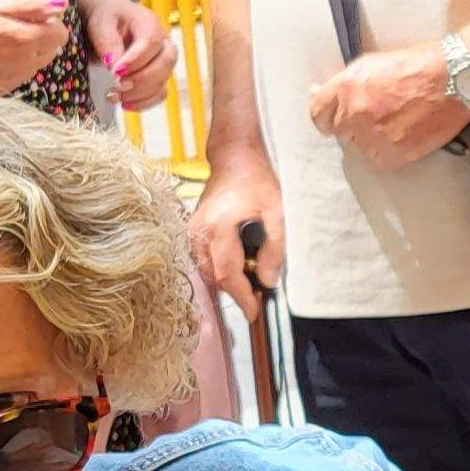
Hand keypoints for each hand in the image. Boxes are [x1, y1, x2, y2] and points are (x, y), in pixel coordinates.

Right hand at [0, 0, 72, 90]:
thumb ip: (29, 4)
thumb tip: (61, 4)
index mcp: (24, 40)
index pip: (60, 32)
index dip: (45, 20)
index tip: (22, 15)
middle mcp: (24, 65)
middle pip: (51, 49)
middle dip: (37, 35)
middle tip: (5, 25)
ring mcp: (12, 81)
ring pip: (36, 63)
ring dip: (25, 51)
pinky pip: (19, 75)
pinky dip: (11, 64)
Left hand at [82, 0, 178, 111]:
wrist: (107, 17)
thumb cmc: (104, 16)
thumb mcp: (100, 22)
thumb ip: (107, 40)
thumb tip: (113, 64)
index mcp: (149, 23)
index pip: (151, 43)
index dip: (135, 60)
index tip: (114, 72)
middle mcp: (163, 42)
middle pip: (165, 63)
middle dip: (141, 79)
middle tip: (117, 86)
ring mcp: (162, 61)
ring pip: (163, 82)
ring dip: (140, 94)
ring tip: (113, 97)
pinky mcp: (158, 76)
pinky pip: (159, 93)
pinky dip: (144, 102)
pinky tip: (125, 105)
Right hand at [188, 164, 285, 316]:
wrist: (234, 157)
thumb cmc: (256, 179)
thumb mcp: (277, 212)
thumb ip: (274, 248)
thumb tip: (268, 281)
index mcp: (217, 228)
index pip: (227, 275)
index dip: (241, 298)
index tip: (254, 313)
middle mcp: (198, 232)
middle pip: (215, 277)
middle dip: (236, 291)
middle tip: (260, 296)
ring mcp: (192, 231)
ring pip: (208, 270)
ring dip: (229, 280)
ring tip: (253, 279)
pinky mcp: (194, 231)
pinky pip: (205, 259)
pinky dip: (222, 268)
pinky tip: (242, 266)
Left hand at [306, 43, 469, 168]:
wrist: (454, 79)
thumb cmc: (416, 65)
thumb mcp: (372, 63)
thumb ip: (342, 82)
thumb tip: (314, 92)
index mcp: (347, 86)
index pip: (318, 113)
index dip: (328, 116)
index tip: (337, 117)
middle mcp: (356, 112)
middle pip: (341, 132)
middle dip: (354, 125)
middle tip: (379, 115)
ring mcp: (375, 134)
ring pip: (359, 148)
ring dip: (371, 140)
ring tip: (394, 125)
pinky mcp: (395, 152)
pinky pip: (378, 160)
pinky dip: (387, 152)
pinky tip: (402, 135)